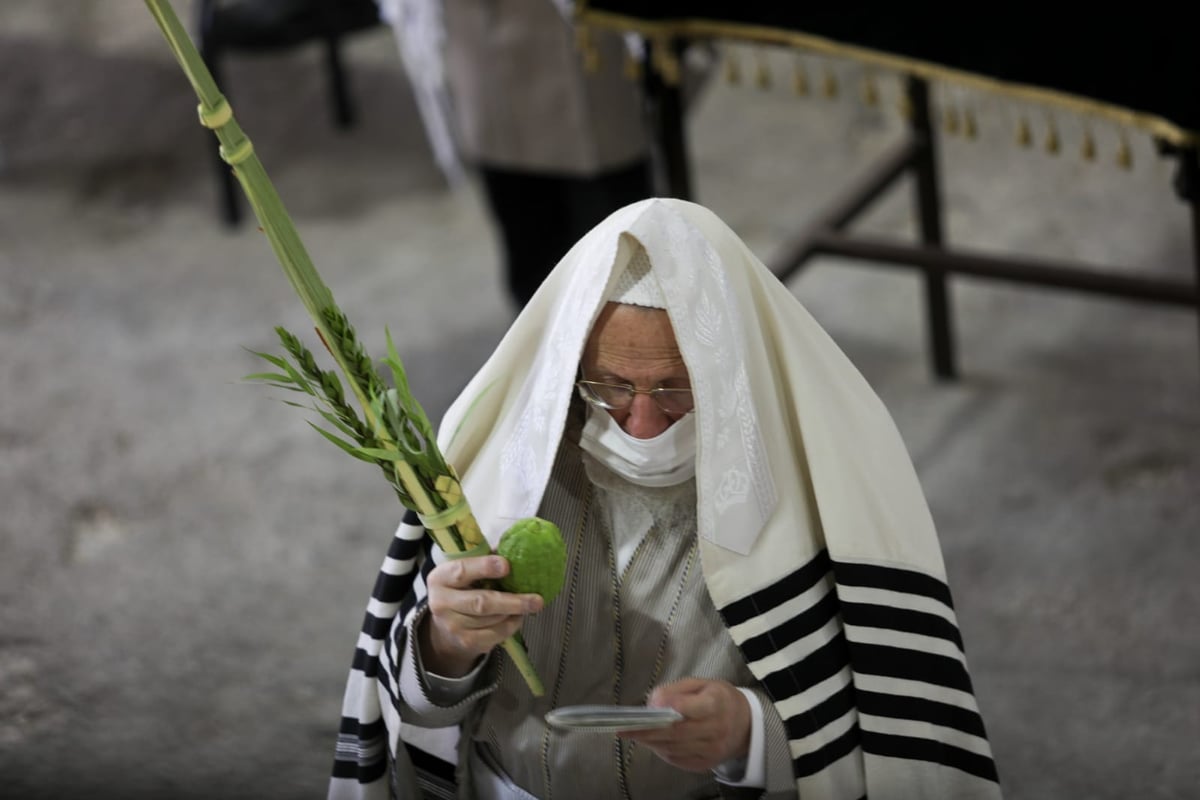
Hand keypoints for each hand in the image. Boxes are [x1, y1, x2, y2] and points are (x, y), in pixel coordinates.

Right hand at [419, 555, 543, 676]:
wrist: (446, 625)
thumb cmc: (463, 588)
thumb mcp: (466, 571)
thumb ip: (486, 560)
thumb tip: (517, 548)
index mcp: (440, 578)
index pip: (461, 571)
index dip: (484, 567)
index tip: (507, 566)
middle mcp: (441, 603)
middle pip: (480, 603)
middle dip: (512, 601)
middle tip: (537, 600)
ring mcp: (453, 626)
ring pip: (492, 620)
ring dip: (514, 612)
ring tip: (529, 605)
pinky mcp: (465, 642)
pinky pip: (495, 635)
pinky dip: (511, 626)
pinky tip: (517, 617)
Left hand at [619, 678, 750, 772]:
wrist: (747, 725)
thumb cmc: (720, 699)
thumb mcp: (702, 683)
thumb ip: (676, 689)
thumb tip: (653, 702)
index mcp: (716, 703)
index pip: (686, 709)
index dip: (662, 711)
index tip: (643, 710)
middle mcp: (715, 729)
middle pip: (675, 733)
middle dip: (647, 731)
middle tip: (624, 729)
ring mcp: (712, 750)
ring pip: (674, 749)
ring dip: (651, 742)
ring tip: (634, 734)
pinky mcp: (707, 764)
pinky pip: (679, 760)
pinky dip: (662, 752)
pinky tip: (653, 743)